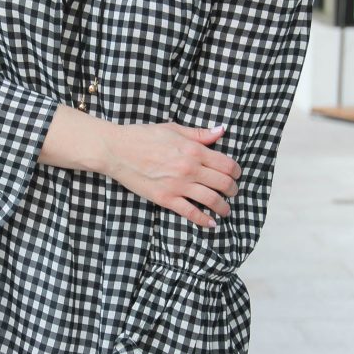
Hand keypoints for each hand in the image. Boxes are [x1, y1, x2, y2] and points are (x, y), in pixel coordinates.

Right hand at [102, 122, 240, 229]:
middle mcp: (190, 169)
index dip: (236, 172)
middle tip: (232, 193)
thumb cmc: (143, 136)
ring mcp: (178, 185)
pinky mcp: (165, 198)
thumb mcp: (173, 129)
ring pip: (211, 200)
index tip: (236, 175)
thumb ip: (199, 134)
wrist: (117, 150)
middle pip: (223, 183)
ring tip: (225, 210)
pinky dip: (203, 220)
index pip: (226, 164)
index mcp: (194, 150)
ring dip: (223, 207)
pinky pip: (190, 212)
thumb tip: (221, 131)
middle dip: (232, 190)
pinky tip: (210, 223)